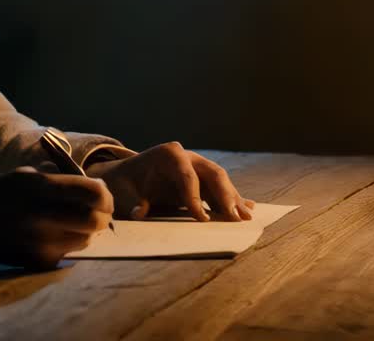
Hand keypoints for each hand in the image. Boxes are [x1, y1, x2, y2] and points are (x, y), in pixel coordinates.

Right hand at [0, 166, 113, 267]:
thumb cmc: (4, 192)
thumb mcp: (28, 174)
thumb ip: (63, 181)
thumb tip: (98, 189)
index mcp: (38, 187)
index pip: (90, 192)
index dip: (104, 195)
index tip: (104, 196)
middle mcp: (39, 216)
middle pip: (93, 220)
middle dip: (103, 216)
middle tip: (100, 213)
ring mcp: (38, 243)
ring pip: (86, 240)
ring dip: (88, 232)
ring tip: (76, 224)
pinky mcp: (37, 261)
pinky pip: (69, 253)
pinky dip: (71, 244)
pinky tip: (59, 236)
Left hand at [86, 142, 254, 221]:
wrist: (126, 175)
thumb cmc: (125, 182)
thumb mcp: (124, 190)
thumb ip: (133, 201)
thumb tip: (139, 212)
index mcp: (168, 154)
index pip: (186, 175)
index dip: (195, 196)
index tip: (201, 218)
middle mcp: (187, 157)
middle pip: (212, 173)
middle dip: (225, 195)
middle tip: (234, 217)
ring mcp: (197, 166)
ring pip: (221, 181)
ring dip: (234, 199)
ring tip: (246, 218)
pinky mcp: (202, 179)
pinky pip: (221, 188)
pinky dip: (233, 199)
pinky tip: (249, 208)